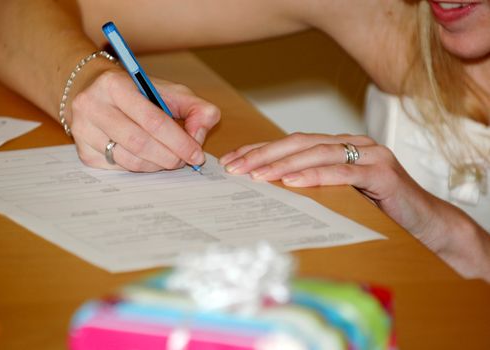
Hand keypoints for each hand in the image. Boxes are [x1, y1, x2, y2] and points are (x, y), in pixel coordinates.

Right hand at [68, 67, 219, 171]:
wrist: (93, 91)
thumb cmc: (137, 92)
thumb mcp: (168, 91)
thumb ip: (195, 108)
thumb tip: (198, 135)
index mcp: (114, 85)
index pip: (153, 120)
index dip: (179, 141)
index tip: (197, 154)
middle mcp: (92, 106)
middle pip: (139, 143)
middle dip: (170, 156)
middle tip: (186, 161)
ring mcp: (83, 131)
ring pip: (129, 160)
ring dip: (157, 165)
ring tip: (170, 159)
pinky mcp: (83, 152)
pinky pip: (119, 169)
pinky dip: (141, 168)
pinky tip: (150, 159)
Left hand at [219, 132, 440, 238]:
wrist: (426, 222)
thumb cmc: (378, 209)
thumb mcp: (338, 194)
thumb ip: (311, 185)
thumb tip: (266, 189)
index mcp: (338, 147)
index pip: (292, 143)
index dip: (260, 150)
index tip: (232, 162)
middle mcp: (353, 144)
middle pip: (299, 144)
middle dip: (263, 155)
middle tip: (235, 168)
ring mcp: (370, 155)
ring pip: (318, 153)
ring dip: (283, 164)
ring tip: (256, 175)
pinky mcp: (383, 173)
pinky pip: (344, 173)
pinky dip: (315, 175)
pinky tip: (292, 181)